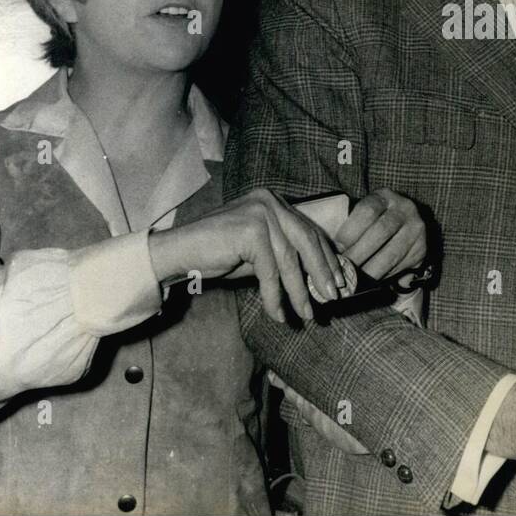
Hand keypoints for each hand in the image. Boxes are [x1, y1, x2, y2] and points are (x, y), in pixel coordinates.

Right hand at [148, 187, 342, 322]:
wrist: (177, 252)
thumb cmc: (217, 253)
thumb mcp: (258, 251)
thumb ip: (285, 256)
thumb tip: (318, 279)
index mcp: (274, 201)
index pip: (309, 230)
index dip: (326, 257)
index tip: (338, 280)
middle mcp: (270, 201)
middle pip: (306, 241)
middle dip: (321, 273)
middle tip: (331, 297)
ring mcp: (260, 213)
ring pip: (289, 260)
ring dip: (299, 292)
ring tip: (307, 313)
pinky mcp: (250, 231)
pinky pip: (269, 271)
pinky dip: (274, 296)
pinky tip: (278, 313)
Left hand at [333, 188, 427, 280]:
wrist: (406, 227)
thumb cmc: (375, 223)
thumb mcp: (364, 216)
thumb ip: (350, 228)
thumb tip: (328, 251)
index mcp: (384, 196)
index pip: (368, 210)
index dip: (350, 230)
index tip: (337, 248)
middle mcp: (405, 208)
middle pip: (381, 231)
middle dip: (359, 253)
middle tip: (343, 268)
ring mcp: (417, 228)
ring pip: (392, 252)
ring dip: (371, 269)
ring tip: (355, 279)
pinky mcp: (422, 248)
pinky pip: (401, 264)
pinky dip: (384, 274)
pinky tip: (371, 279)